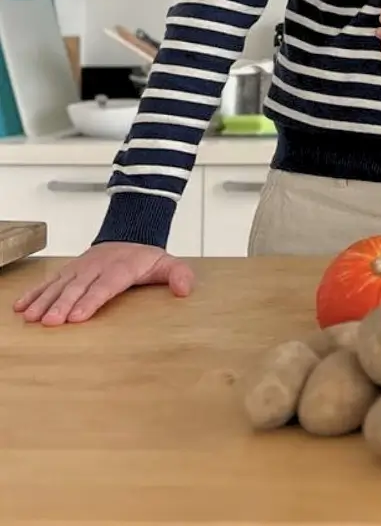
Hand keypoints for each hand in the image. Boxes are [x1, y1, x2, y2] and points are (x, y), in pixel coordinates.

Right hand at [12, 243, 194, 325]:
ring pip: (60, 284)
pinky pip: (49, 280)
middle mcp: (97, 266)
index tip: (78, 317)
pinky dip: (34, 292)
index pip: (105, 285)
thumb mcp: (167, 263)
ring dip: (44, 300)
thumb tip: (185, 289)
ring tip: (31, 317)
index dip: (91, 300)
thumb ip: (178, 275)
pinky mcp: (69, 269)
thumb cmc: (145, 257)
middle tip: (50, 322)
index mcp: (121, 267)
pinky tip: (21, 306)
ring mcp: (80, 267)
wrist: (129, 232)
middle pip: (78, 287)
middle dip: (63, 304)